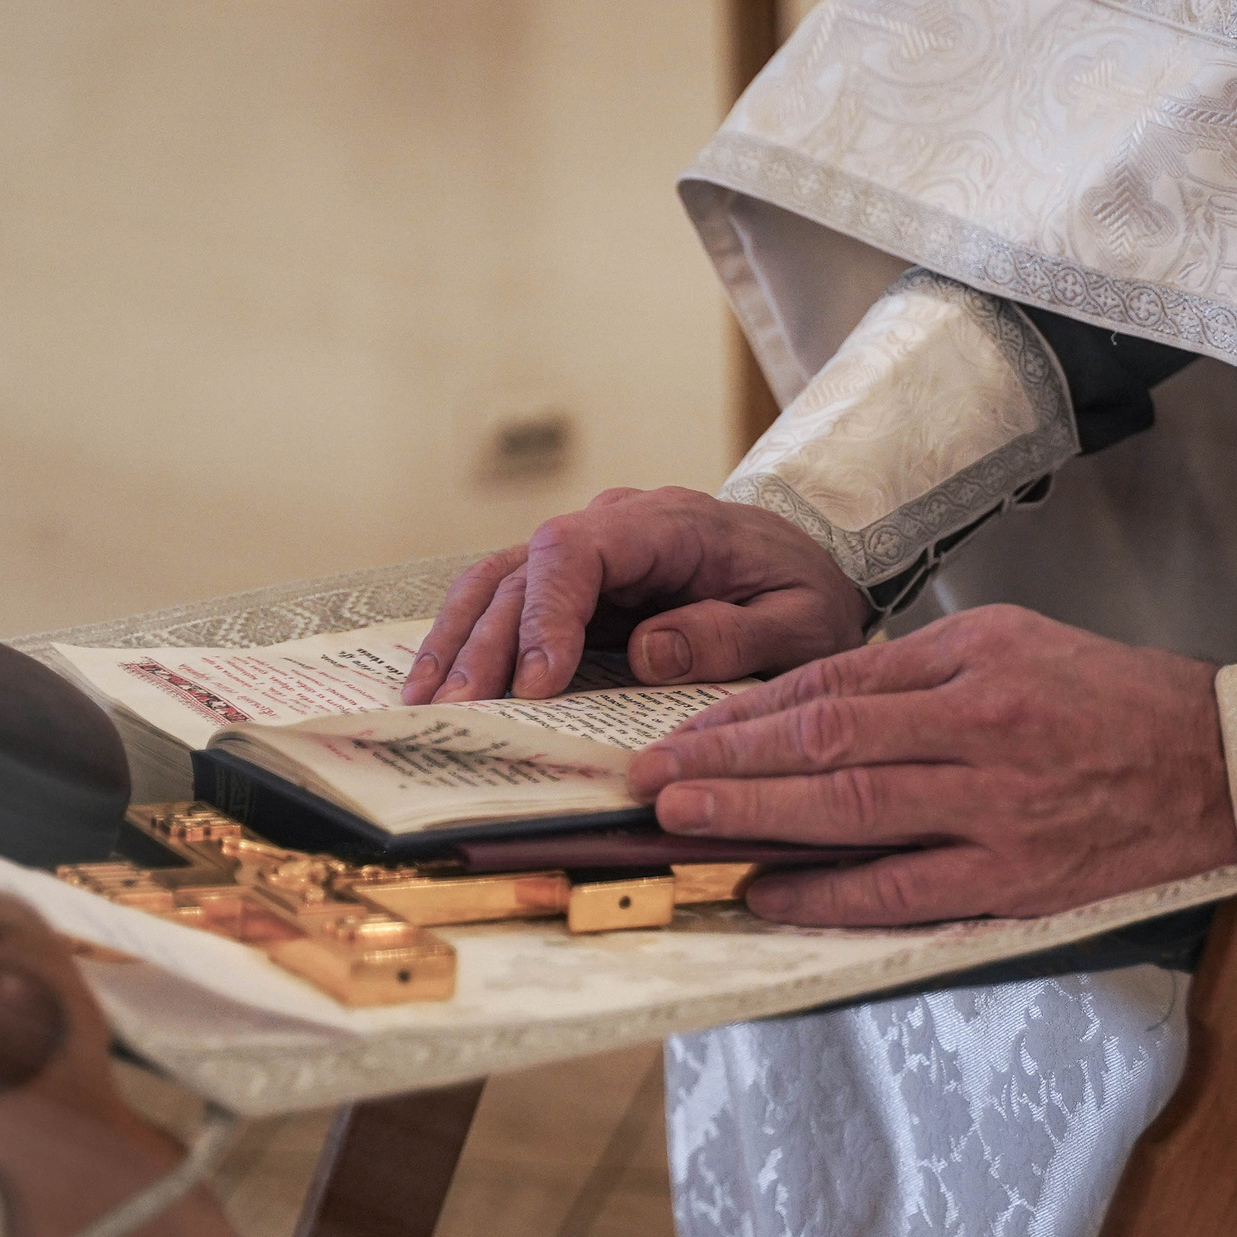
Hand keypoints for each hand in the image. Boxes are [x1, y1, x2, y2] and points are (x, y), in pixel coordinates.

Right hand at [402, 486, 869, 701]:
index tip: (536, 683)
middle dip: (487, 643)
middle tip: (460, 711)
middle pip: (524, 570)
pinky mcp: (574, 587)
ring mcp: (588, 554)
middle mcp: (614, 527)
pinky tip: (437, 687)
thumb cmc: (806, 595)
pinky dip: (468, 641)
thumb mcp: (801, 624)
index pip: (580, 552)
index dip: (547, 615)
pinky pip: (507, 603)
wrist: (811, 569)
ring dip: (459, 642)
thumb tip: (645, 650)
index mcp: (670, 525)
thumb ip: (731, 634)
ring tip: (426, 706)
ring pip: (499, 583)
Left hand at [624, 605, 1236, 924]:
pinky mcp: (1016, 879)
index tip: (681, 732)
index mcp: (973, 663)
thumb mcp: (1013, 644)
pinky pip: (904, 892)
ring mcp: (996, 810)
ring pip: (852, 816)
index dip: (745, 715)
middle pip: (825, 747)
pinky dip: (830, 897)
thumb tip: (809, 706)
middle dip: (725, 765)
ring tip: (685, 825)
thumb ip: (915, 673)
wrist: (1223, 765)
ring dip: (757, 823)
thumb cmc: (1111, 699)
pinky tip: (771, 894)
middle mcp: (979, 731)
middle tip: (650, 780)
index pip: (832, 688)